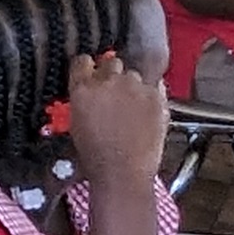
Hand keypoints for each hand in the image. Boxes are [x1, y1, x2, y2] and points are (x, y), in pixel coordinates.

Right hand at [59, 49, 169, 189]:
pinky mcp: (157, 95)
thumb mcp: (76, 125)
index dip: (88, 67)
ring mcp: (135, 86)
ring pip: (134, 75)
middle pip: (111, 62)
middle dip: (112, 74)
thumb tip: (90, 94)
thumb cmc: (96, 156)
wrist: (123, 173)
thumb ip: (83, 101)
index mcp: (83, 88)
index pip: (82, 61)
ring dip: (132, 86)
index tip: (91, 72)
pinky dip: (151, 94)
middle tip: (114, 92)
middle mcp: (109, 81)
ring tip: (133, 107)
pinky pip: (154, 86)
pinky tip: (147, 110)